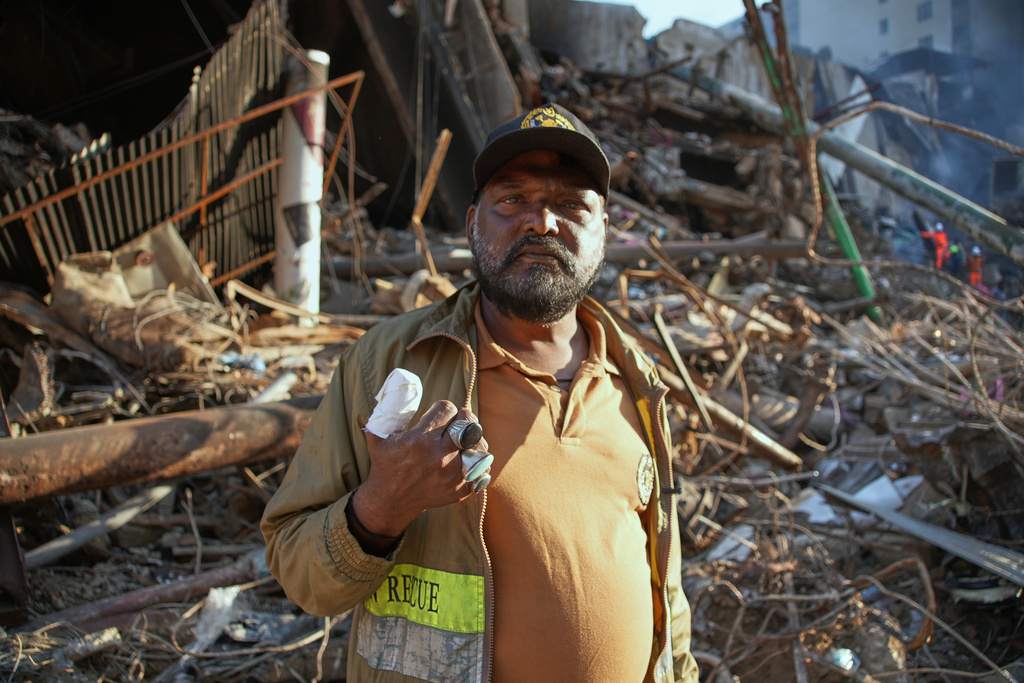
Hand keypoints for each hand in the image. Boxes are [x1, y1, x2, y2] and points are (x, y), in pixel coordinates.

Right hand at [354, 400, 489, 536]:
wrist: (391, 501)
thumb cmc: (385, 462)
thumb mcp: (378, 433)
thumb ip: (388, 407)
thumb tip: (400, 381)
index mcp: (419, 441)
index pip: (448, 409)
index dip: (444, 408)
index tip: (438, 415)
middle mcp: (438, 458)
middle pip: (469, 423)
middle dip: (463, 418)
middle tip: (455, 422)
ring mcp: (452, 476)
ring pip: (480, 444)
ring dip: (473, 438)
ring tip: (461, 440)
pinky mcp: (460, 490)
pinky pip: (483, 467)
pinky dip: (478, 460)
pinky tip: (467, 457)